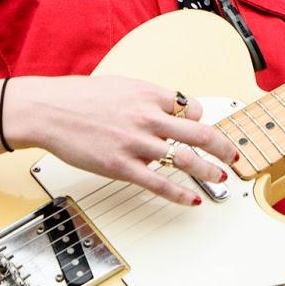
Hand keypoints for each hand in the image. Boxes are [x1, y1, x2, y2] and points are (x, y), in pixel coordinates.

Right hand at [6, 74, 240, 205]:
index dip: (202, 120)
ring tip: (221, 178)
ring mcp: (136, 143)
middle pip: (199, 133)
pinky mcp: (121, 166)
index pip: (191, 108)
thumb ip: (148, 98)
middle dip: (223, 147)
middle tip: (235, 155)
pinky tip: (192, 199)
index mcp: (149, 95)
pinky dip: (180, 193)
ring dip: (208, 171)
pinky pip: (158, 183)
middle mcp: (148, 118)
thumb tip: (171, 108)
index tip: (205, 129)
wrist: (49, 110)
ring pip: (184, 159)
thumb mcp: (122, 86)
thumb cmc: (81, 97)